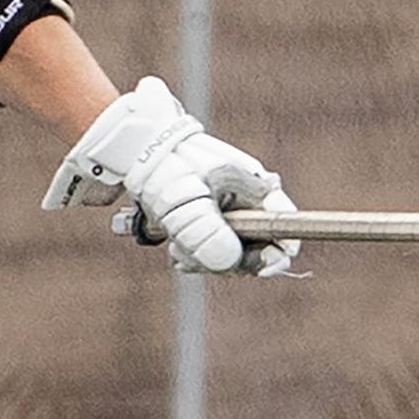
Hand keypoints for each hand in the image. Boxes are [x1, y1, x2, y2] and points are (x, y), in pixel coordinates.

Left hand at [43, 75, 294, 274]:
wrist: (131, 149)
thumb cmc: (164, 166)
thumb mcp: (186, 200)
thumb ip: (209, 234)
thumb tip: (229, 263)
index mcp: (256, 190)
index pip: (287, 230)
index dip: (277, 256)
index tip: (257, 269)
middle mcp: (246, 202)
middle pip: (256, 250)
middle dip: (226, 261)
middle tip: (192, 254)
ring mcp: (226, 211)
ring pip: (229, 253)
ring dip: (202, 257)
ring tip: (176, 246)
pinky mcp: (206, 219)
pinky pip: (209, 249)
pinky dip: (192, 253)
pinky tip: (173, 248)